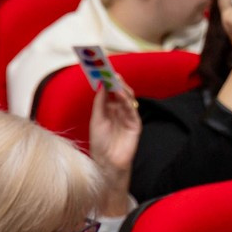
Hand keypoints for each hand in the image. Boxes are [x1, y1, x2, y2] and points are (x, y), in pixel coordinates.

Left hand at [88, 78, 140, 215]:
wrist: (107, 163)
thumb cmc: (100, 143)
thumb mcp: (96, 120)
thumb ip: (100, 103)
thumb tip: (101, 84)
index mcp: (109, 109)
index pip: (110, 90)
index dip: (107, 80)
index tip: (101, 68)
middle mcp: (119, 110)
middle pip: (119, 91)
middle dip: (115, 80)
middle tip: (108, 69)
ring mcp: (128, 116)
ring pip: (128, 97)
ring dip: (121, 87)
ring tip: (114, 78)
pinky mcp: (135, 124)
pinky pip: (132, 109)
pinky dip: (127, 100)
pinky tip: (121, 93)